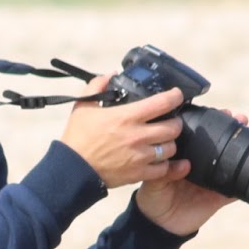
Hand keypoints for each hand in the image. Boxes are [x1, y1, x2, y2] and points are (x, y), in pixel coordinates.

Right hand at [57, 75, 186, 189]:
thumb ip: (97, 86)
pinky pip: (163, 169)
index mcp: (127, 117)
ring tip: (163, 141)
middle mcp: (137, 136)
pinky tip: (158, 160)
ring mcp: (140, 156)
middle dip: (175, 122)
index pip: (162, 103)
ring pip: (170, 148)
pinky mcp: (138, 173)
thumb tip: (110, 74)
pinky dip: (164, 164)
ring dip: (169, 143)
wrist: (72, 169)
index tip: (176, 95)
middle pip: (173, 127)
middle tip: (170, 121)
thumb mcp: (83, 107)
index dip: (175, 96)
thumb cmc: (78, 138)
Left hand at [134, 109, 248, 236]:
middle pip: (222, 144)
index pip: (203, 136)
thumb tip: (184, 165)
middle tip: (243, 118)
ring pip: (233, 161)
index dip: (214, 123)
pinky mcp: (220, 197)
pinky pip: (237, 188)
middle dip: (235, 128)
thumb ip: (164, 171)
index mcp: (187, 157)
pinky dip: (248, 179)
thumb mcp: (153, 181)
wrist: (159, 225)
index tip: (224, 112)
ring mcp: (213, 181)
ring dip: (247, 146)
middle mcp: (202, 166)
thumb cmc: (153, 198)